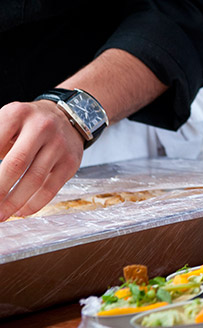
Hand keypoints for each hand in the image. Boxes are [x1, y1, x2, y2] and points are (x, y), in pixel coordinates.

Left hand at [0, 100, 83, 219]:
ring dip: (13, 202)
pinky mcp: (70, 161)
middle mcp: (41, 126)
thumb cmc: (28, 126)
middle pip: (16, 164)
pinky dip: (33, 204)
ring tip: (1, 214)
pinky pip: (50, 188)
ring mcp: (58, 144)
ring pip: (34, 180)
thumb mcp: (7, 123)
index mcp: (17, 113)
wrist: (68, 117)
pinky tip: (20, 210)